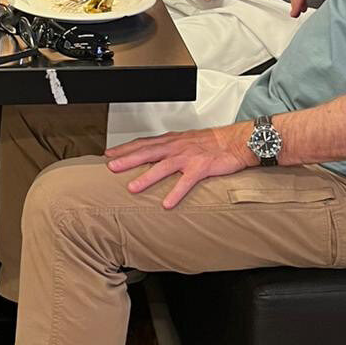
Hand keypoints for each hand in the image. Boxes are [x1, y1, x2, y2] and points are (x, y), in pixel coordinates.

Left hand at [104, 125, 249, 209]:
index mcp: (171, 140)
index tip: (109, 154)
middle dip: (128, 159)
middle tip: (111, 167)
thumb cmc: (211, 142)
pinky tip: (167, 204)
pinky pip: (186, 182)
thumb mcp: (185, 140)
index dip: (125, 148)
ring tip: (132, 188)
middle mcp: (176, 146)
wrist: (236, 141)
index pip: (143, 142)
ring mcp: (188, 157)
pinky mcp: (201, 167)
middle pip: (147, 152)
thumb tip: (150, 153)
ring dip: (147, 177)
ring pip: (163, 167)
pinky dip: (176, 192)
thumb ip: (167, 147)